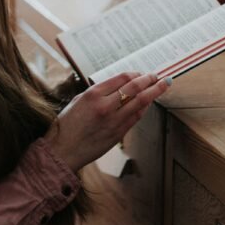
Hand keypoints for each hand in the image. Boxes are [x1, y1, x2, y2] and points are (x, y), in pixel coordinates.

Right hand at [44, 72, 171, 172]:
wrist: (62, 151)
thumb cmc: (67, 125)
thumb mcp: (78, 101)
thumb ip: (98, 93)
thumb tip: (118, 86)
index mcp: (93, 94)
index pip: (122, 78)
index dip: (135, 74)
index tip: (141, 73)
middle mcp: (105, 106)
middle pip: (135, 88)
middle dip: (149, 80)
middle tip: (158, 76)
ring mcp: (113, 121)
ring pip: (140, 102)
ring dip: (154, 92)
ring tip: (162, 85)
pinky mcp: (118, 134)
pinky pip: (136, 117)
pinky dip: (145, 108)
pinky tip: (150, 103)